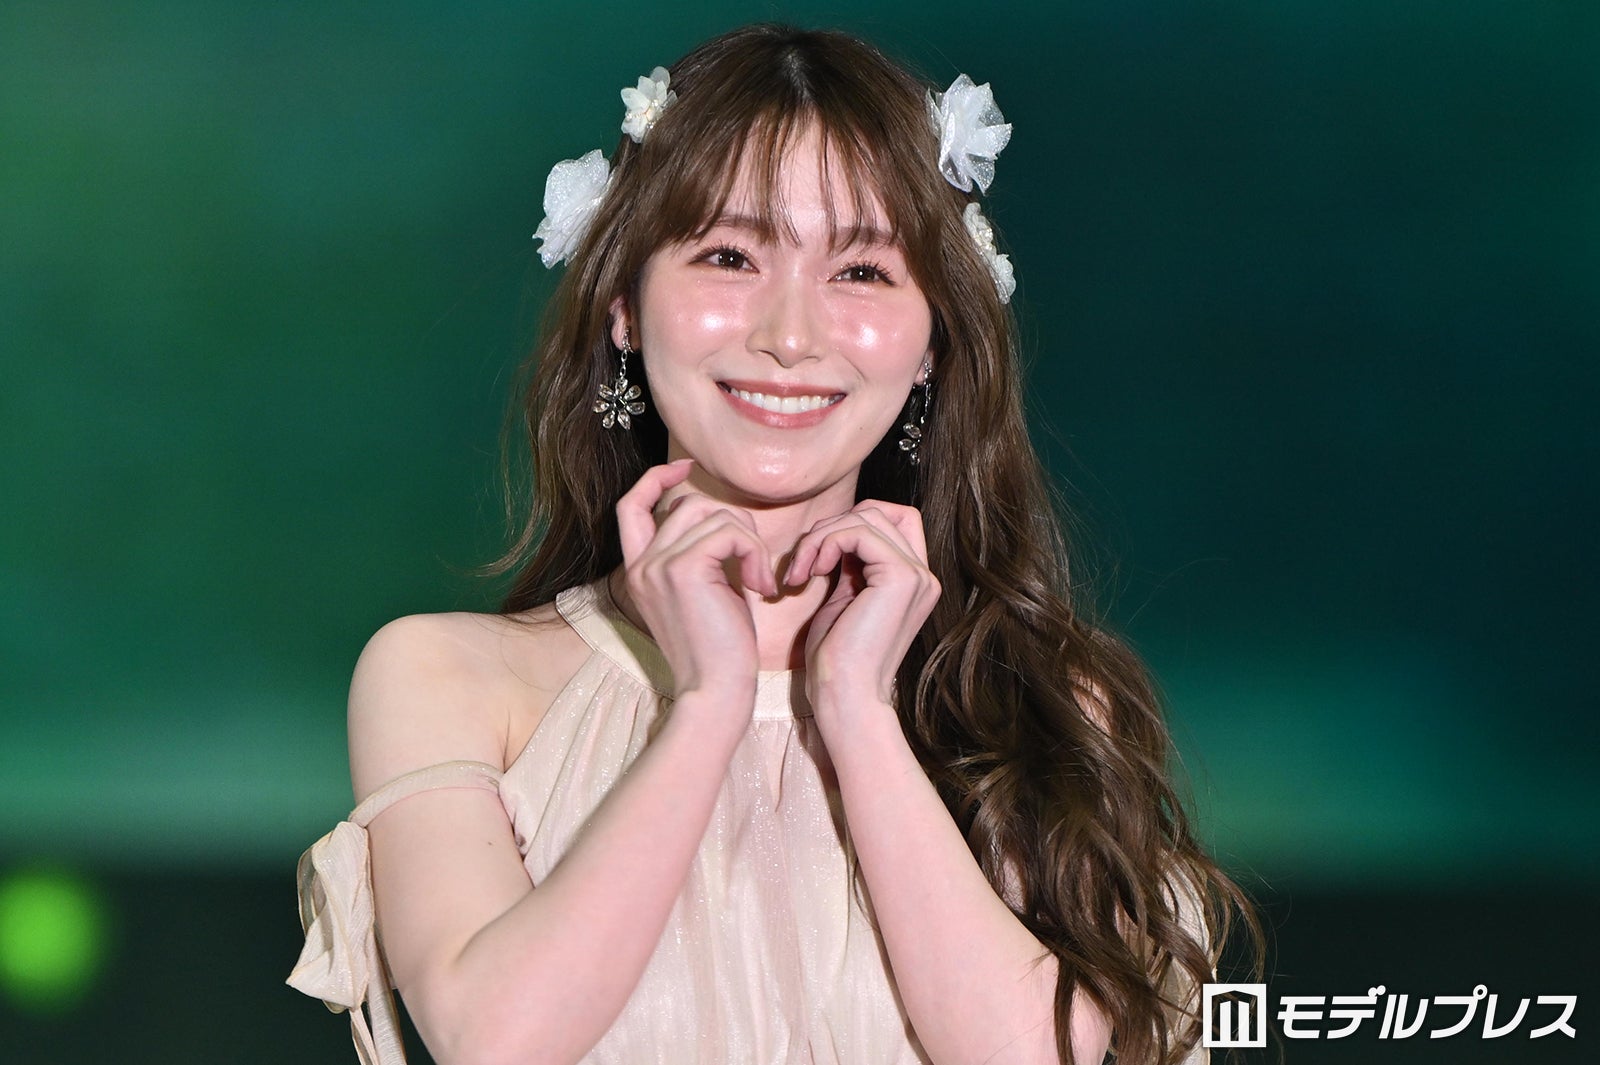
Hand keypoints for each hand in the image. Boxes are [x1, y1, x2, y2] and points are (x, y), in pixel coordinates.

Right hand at [616, 461, 776, 704]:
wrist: (716, 691)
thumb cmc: (721, 650)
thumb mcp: (705, 593)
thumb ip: (700, 554)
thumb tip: (721, 519)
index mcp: (639, 570)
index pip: (632, 504)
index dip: (657, 478)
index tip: (688, 468)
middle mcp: (640, 564)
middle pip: (689, 504)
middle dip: (733, 522)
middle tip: (753, 562)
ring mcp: (657, 565)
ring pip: (714, 513)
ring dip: (749, 541)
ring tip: (759, 580)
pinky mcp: (682, 569)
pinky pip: (731, 532)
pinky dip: (755, 553)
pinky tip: (761, 587)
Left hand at [783, 500, 939, 717]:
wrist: (844, 696)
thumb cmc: (836, 660)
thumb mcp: (843, 599)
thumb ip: (850, 565)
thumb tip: (835, 532)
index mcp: (913, 581)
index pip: (895, 520)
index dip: (853, 523)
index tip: (819, 556)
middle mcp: (923, 576)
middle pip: (881, 511)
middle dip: (833, 526)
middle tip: (804, 561)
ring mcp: (917, 575)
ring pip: (867, 516)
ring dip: (823, 536)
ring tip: (800, 571)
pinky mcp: (901, 577)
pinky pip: (858, 532)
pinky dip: (826, 543)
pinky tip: (810, 574)